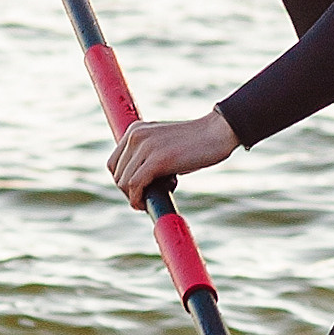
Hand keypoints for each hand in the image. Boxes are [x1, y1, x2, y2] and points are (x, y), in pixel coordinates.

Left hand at [107, 109, 237, 203]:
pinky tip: (147, 205)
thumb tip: (140, 185)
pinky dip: (138, 199)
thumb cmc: (197, 143)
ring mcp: (145, 146)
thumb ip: (149, 157)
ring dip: (135, 197)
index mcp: (136, 129)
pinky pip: (135, 185)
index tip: (138, 192)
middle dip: (129, 192)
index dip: (123, 182)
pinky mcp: (157, 159)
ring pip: (124, 182)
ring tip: (156, 197)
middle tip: (148, 198)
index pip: (114, 163)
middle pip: (117, 174)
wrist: (218, 132)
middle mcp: (136, 135)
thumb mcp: (165, 145)